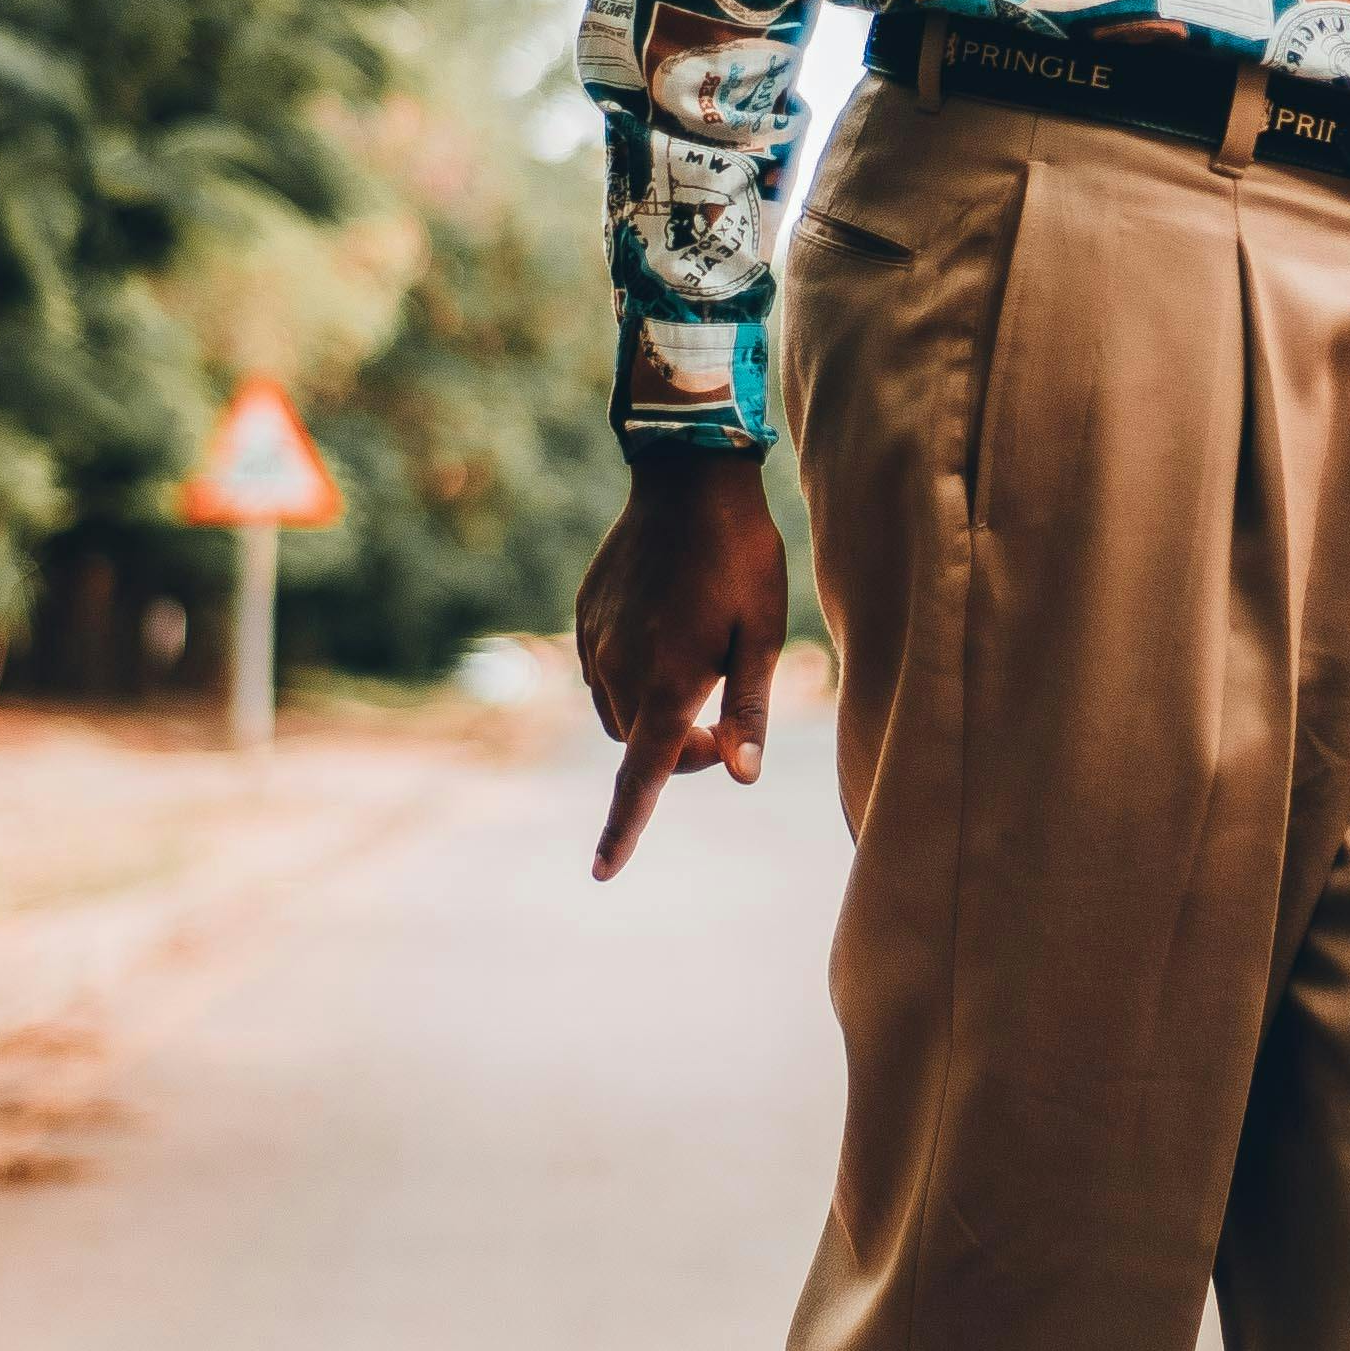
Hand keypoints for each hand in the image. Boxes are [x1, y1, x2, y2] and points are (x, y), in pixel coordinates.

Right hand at [575, 450, 789, 879]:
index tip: (603, 871)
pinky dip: (633, 678)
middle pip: (641, 746)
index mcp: (669, 682)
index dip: (625, 829)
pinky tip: (667, 637)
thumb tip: (741, 776)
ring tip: (700, 664)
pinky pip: (603, 672)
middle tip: (725, 715)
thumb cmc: (743, 558)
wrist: (687, 479)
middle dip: (679, 749)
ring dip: (654, 713)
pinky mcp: (584, 619)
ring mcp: (595, 644)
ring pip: (620, 711)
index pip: (643, 776)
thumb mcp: (764, 633)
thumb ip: (751, 708)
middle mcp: (621, 670)